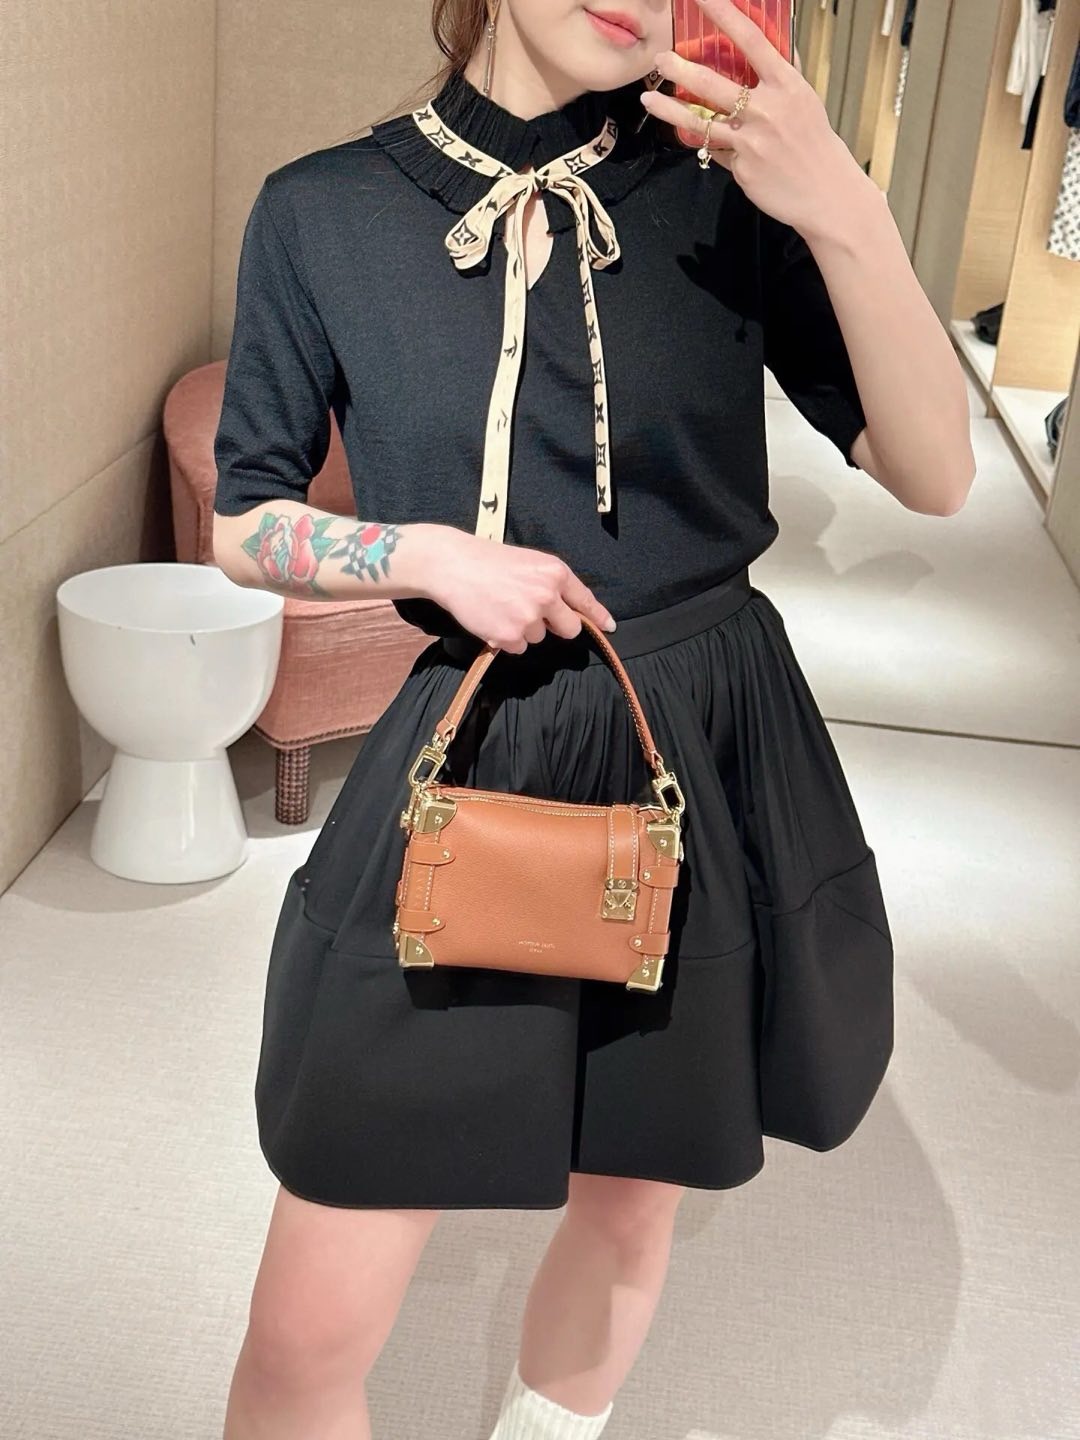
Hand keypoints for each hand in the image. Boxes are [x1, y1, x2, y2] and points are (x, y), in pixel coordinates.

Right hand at [427, 529, 616, 653]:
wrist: (453, 565)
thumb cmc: (489, 561)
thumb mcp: (529, 562)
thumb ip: (551, 585)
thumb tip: (568, 611)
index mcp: (555, 573)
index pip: (584, 600)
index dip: (598, 616)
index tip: (609, 626)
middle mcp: (547, 595)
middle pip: (569, 629)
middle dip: (556, 627)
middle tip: (531, 613)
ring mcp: (529, 618)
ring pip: (539, 638)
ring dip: (524, 630)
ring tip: (501, 607)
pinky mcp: (510, 636)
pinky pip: (518, 647)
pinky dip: (506, 639)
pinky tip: (492, 618)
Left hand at [641, 0, 865, 239]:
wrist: (826, 192)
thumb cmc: (814, 142)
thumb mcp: (803, 99)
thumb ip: (780, 75)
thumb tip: (766, 47)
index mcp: (785, 83)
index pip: (750, 39)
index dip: (723, 14)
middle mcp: (766, 109)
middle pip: (712, 83)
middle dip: (680, 70)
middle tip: (661, 60)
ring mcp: (750, 141)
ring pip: (700, 121)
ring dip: (669, 109)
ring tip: (648, 99)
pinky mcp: (740, 168)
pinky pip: (717, 151)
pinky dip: (714, 146)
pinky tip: (713, 143)